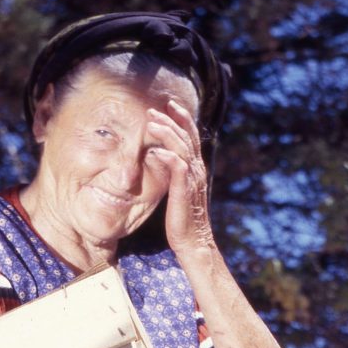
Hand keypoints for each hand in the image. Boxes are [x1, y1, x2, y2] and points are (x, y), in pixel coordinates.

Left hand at [144, 99, 215, 259]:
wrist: (193, 241)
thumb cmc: (183, 220)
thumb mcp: (179, 190)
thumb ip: (174, 173)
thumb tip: (161, 157)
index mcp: (196, 167)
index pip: (191, 136)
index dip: (182, 118)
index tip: (169, 105)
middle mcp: (197, 169)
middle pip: (187, 135)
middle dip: (171, 119)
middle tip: (153, 109)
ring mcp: (192, 178)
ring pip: (181, 147)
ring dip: (166, 132)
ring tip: (151, 123)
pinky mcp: (185, 189)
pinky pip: (178, 167)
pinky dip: (167, 156)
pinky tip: (155, 151)